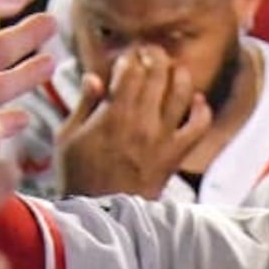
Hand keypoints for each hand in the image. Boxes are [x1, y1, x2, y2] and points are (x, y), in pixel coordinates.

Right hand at [56, 48, 213, 198]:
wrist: (102, 215)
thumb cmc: (78, 177)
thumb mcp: (67, 137)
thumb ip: (83, 104)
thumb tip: (94, 77)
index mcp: (113, 114)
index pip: (131, 69)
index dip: (131, 57)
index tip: (128, 56)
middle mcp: (141, 122)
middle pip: (158, 73)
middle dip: (155, 57)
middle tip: (151, 54)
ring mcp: (162, 138)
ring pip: (182, 91)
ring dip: (179, 74)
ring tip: (172, 70)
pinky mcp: (175, 155)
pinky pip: (199, 125)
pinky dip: (201, 108)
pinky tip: (195, 100)